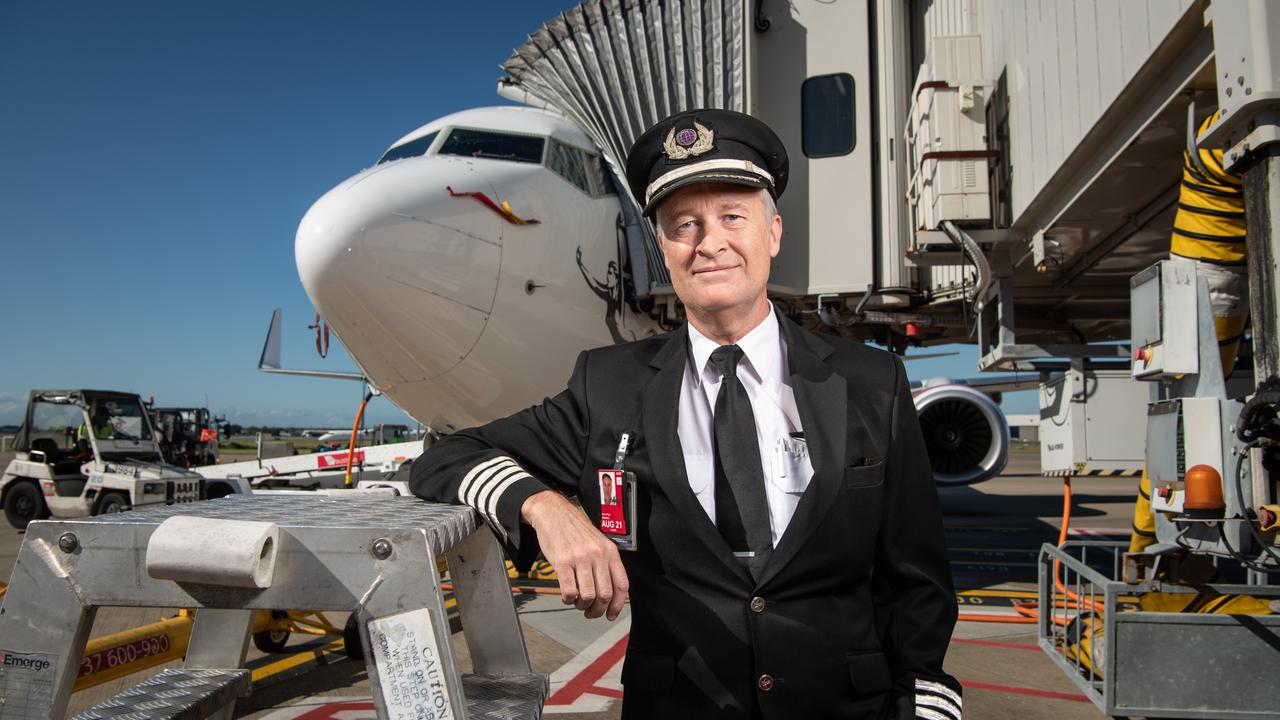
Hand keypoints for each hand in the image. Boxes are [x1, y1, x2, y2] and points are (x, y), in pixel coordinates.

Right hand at [521, 491, 628, 620]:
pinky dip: (568, 600)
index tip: (610, 615)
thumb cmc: (575, 530)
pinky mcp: (562, 562)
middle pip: (605, 595)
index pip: (621, 585)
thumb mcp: (598, 543)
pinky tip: (566, 596)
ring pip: (587, 596)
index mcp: (610, 551)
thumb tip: (610, 593)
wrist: (553, 512)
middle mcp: (597, 555)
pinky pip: (569, 591)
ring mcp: (580, 558)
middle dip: (597, 610)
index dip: (617, 605)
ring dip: (581, 606)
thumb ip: (606, 564)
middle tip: (589, 612)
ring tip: (577, 602)